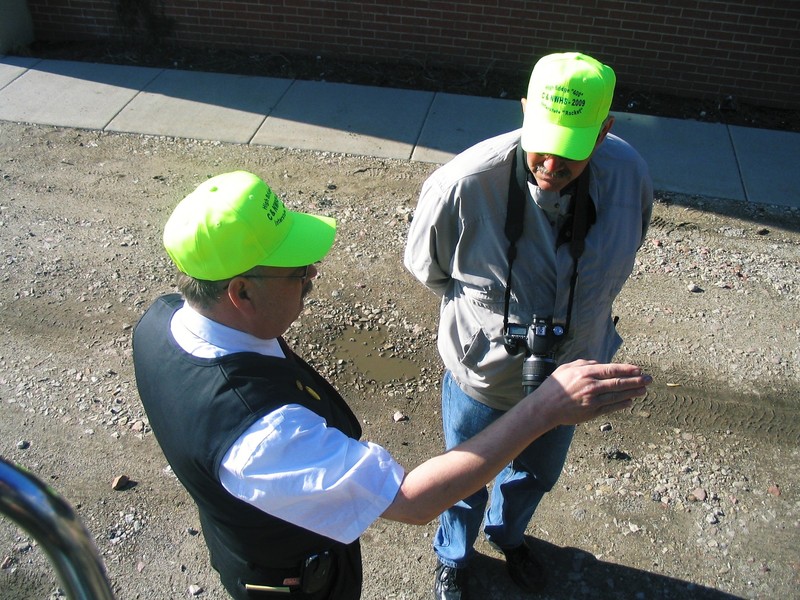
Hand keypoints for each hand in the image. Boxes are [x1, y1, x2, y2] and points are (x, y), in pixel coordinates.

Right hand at [533, 359, 651, 424]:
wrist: (545, 407)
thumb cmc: (554, 386)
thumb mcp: (567, 368)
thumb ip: (585, 364)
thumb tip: (600, 364)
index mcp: (586, 373)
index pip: (612, 370)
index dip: (628, 370)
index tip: (639, 369)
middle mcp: (592, 386)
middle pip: (619, 383)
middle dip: (636, 381)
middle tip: (649, 380)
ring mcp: (593, 400)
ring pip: (618, 396)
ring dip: (633, 392)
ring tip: (644, 390)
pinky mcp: (592, 413)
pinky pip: (611, 408)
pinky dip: (622, 405)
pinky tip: (630, 402)